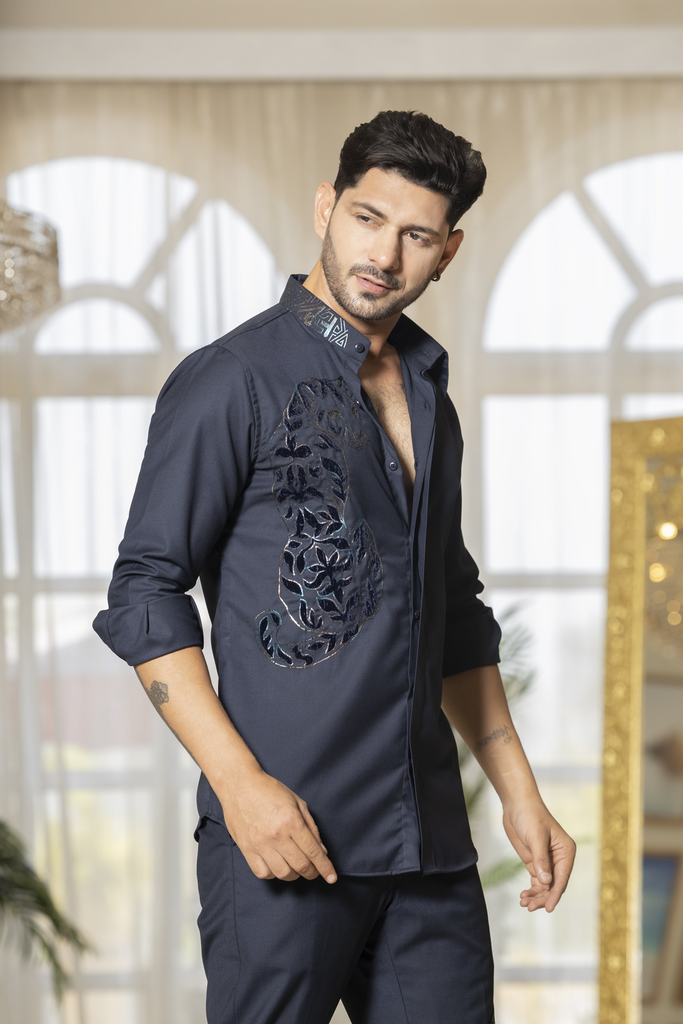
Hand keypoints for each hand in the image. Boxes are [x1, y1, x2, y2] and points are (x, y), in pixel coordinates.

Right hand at [219, 766, 336, 883]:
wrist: (239, 784)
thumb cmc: (269, 790)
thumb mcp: (297, 802)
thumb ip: (311, 827)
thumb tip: (321, 850)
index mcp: (291, 821)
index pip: (313, 851)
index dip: (325, 868)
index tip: (331, 878)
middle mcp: (277, 835)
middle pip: (300, 865)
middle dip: (312, 873)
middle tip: (314, 871)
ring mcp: (260, 844)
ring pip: (283, 873)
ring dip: (294, 875)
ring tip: (295, 867)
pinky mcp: (246, 849)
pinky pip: (263, 873)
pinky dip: (273, 874)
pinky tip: (276, 865)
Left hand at [502, 800, 575, 911]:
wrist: (516, 804)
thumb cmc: (530, 816)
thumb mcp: (536, 837)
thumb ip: (541, 860)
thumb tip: (546, 883)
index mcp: (566, 852)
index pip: (562, 878)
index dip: (555, 894)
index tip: (548, 908)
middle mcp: (559, 859)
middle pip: (553, 885)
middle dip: (542, 897)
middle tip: (529, 907)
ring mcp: (547, 861)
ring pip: (544, 886)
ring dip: (535, 895)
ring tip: (524, 903)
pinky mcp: (535, 861)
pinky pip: (536, 881)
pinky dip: (531, 889)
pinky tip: (523, 896)